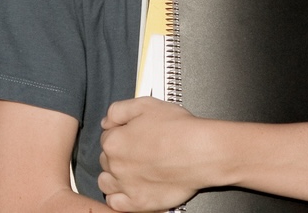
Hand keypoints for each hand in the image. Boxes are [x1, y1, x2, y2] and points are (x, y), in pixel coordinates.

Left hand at [99, 97, 216, 211]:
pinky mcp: (139, 202)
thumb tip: (107, 121)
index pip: (106, 137)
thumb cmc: (179, 129)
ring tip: (130, 170)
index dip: (119, 134)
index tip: (130, 136)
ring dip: (113, 176)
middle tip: (135, 151)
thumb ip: (118, 110)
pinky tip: (128, 189)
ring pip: (106, 182)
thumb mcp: (145, 104)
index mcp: (114, 141)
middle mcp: (116, 165)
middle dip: (118, 154)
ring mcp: (126, 185)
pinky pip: (116, 203)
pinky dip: (118, 197)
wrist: (202, 152)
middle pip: (106, 159)